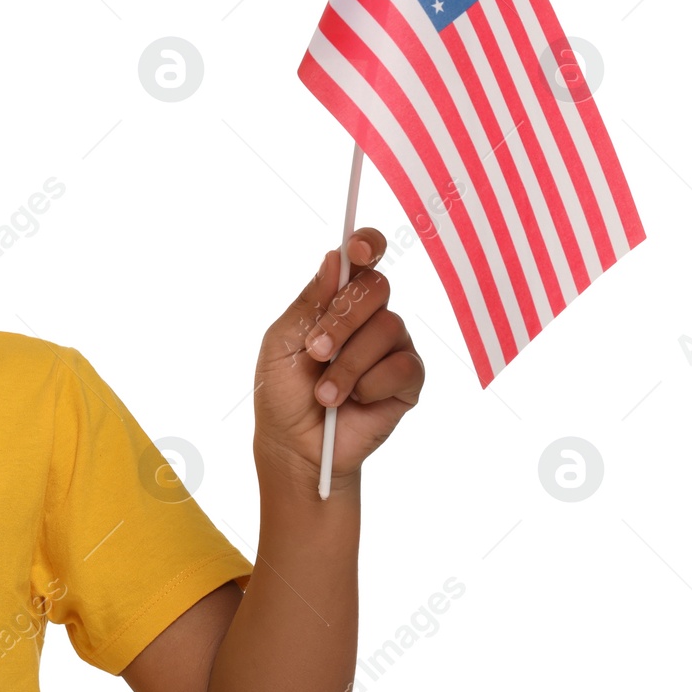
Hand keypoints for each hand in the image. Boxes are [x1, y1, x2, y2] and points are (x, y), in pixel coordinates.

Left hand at [253, 226, 424, 490]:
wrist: (297, 446)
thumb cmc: (284, 393)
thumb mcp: (283, 341)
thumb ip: (310, 301)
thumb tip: (335, 257)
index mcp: (336, 301)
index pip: (362, 259)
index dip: (366, 245)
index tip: (357, 250)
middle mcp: (369, 318)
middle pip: (377, 288)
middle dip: (343, 320)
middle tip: (316, 351)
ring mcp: (391, 346)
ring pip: (387, 328)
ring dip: (348, 365)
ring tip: (326, 393)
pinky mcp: (408, 379)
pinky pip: (403, 365)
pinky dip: (371, 385)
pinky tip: (355, 401)